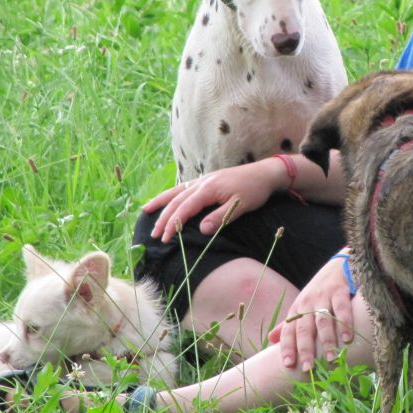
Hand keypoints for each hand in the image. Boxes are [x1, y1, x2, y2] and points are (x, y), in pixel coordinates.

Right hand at [144, 159, 282, 242]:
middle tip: (153, 234)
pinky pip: (185, 187)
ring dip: (162, 201)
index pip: (185, 208)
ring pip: (178, 191)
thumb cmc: (255, 190)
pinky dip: (173, 193)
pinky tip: (168, 199)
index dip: (173, 224)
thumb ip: (221, 217)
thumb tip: (201, 230)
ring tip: (146, 210)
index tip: (164, 239)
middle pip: (177, 200)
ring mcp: (204, 180)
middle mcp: (203, 182)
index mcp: (209, 188)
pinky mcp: (208, 180)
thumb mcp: (241, 206)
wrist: (265, 173)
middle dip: (163, 217)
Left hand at [269, 254, 354, 370]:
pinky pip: (341, 308)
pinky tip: (348, 338)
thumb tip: (270, 340)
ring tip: (331, 358)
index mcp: (297, 309)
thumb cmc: (319, 291)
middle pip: (304, 329)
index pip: (289, 330)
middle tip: (308, 368)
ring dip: (327, 340)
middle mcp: (307, 303)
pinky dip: (345, 323)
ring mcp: (323, 296)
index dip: (287, 347)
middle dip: (305, 349)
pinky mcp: (339, 290)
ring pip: (323, 321)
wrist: (338, 265)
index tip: (288, 365)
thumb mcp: (302, 305)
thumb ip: (288, 324)